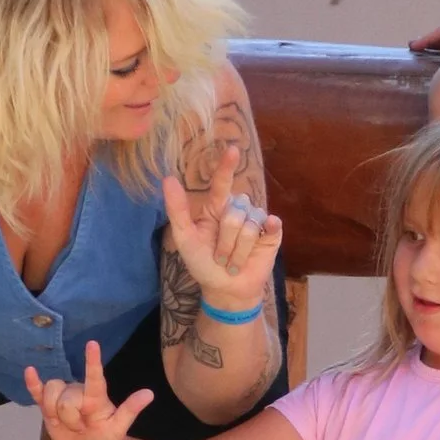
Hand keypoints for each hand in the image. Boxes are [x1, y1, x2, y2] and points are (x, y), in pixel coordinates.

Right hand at [28, 335, 155, 439]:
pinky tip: (29, 371)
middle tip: (80, 429)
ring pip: (51, 395)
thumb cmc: (104, 438)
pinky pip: (38, 392)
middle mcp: (78, 391)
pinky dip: (32, 383)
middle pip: (66, 399)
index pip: (94, 377)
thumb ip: (129, 411)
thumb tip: (149, 394)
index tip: (92, 344)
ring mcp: (62, 396)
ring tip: (66, 425)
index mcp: (96, 396)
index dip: (92, 361)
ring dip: (55, 416)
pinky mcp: (47, 405)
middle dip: (71, 419)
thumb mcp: (118, 429)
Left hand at [163, 140, 281, 320]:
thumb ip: (177, 209)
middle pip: (236, 211)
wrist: (226, 289)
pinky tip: (261, 242)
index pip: (222, 183)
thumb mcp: (184, 237)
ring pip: (250, 224)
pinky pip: (270, 225)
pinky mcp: (272, 233)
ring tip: (233, 262)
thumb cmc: (203, 263)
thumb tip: (168, 179)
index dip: (226, 167)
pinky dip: (266, 232)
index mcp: (217, 207)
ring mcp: (256, 221)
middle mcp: (238, 210)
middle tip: (220, 257)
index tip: (233, 150)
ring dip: (238, 250)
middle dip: (226, 240)